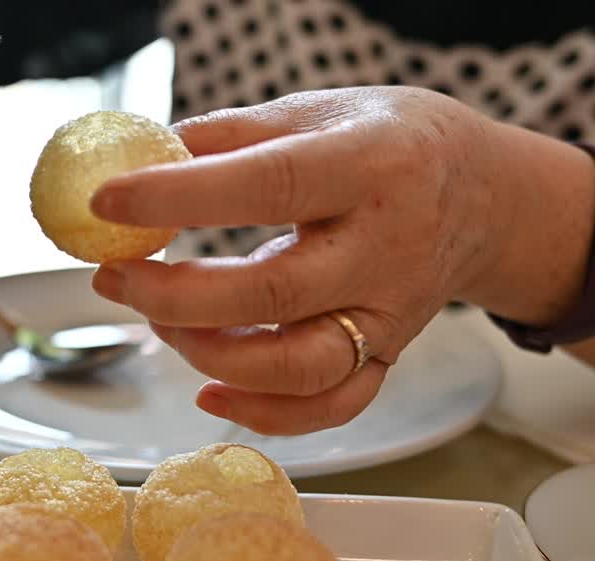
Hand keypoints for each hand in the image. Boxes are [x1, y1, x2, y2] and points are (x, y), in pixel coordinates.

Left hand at [89, 87, 594, 434]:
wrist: (484, 193)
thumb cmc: (391, 144)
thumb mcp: (319, 111)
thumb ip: (232, 136)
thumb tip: (143, 154)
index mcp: (370, 165)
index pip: (266, 186)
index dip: (181, 197)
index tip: (110, 202)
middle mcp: (386, 247)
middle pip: (275, 292)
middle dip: (177, 295)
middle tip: (116, 277)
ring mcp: (391, 312)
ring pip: (301, 365)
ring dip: (212, 355)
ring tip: (161, 321)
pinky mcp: (388, 355)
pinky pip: (332, 405)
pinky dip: (266, 414)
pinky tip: (211, 391)